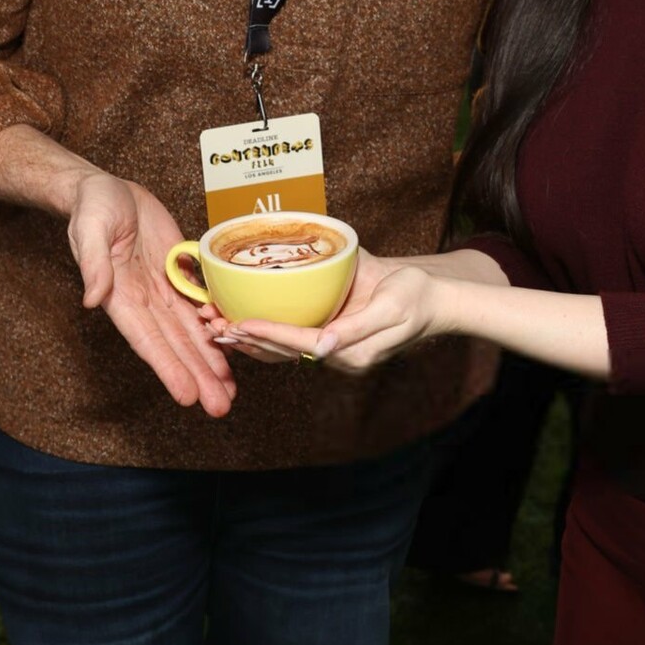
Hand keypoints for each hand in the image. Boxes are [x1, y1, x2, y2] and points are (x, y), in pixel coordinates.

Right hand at [68, 172, 235, 415]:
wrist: (107, 188)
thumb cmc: (92, 207)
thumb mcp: (89, 229)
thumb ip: (94, 265)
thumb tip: (92, 300)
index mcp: (121, 297)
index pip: (147, 340)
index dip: (168, 368)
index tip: (186, 396)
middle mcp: (145, 302)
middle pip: (176, 346)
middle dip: (198, 376)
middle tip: (220, 407)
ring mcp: (164, 291)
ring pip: (192, 333)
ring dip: (211, 362)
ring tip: (229, 391)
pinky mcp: (179, 275)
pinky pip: (200, 307)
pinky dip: (216, 330)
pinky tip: (233, 351)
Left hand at [224, 252, 444, 372]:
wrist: (432, 294)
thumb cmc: (415, 298)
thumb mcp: (390, 310)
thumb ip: (356, 329)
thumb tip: (323, 347)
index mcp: (349, 350)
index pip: (299, 342)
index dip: (267, 332)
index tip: (238, 323)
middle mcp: (334, 349)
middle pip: (281, 349)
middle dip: (246, 339)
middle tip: (211, 327)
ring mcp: (331, 340)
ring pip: (281, 345)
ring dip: (248, 337)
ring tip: (216, 326)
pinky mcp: (329, 327)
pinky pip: (291, 332)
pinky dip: (265, 328)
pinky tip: (242, 319)